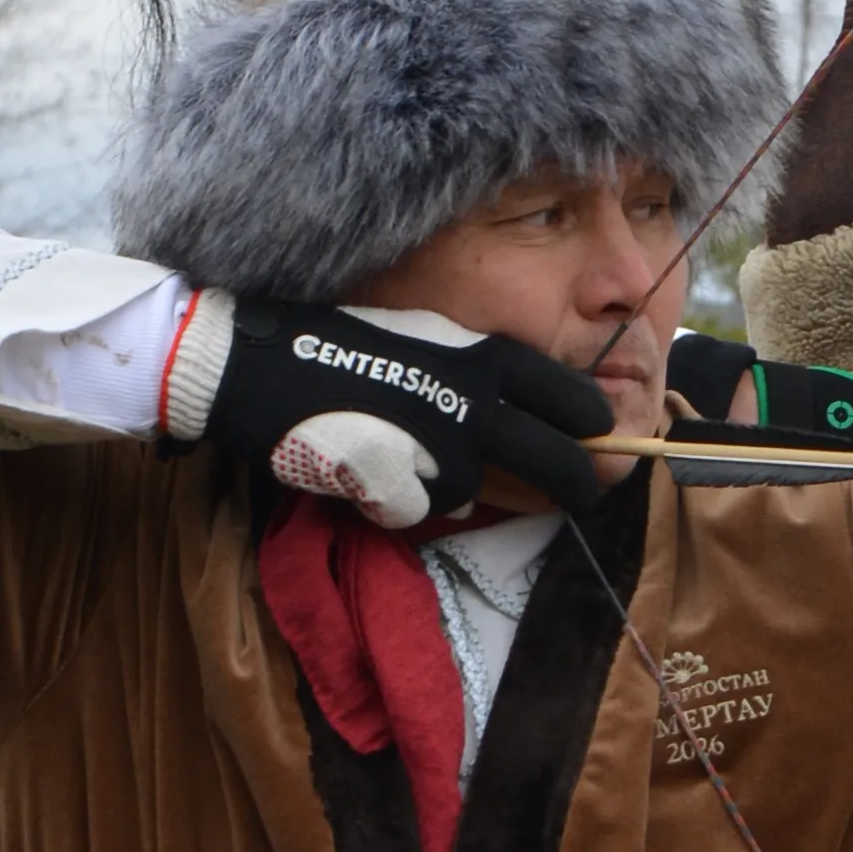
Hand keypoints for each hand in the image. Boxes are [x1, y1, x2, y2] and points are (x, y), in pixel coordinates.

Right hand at [207, 298, 614, 530]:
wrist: (258, 362)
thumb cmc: (338, 344)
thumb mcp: (426, 341)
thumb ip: (476, 384)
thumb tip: (511, 438)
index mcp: (487, 359)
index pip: (576, 401)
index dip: (591, 430)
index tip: (593, 443)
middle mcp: (478, 403)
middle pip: (562, 465)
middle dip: (575, 484)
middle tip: (577, 495)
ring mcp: (443, 450)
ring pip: (474, 490)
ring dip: (448, 486)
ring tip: (398, 451)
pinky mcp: (403, 488)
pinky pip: (418, 510)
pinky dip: (395, 500)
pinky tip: (362, 468)